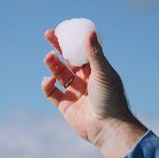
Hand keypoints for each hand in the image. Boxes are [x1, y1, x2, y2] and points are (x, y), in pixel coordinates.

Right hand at [41, 29, 146, 157]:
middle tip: (47, 35)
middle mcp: (84, 80)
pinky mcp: (65, 105)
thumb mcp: (103, 72)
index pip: (80, 51)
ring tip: (48, 57)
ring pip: (59, 74)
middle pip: (67, 60)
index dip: (71, 40)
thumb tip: (90, 32)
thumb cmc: (110, 98)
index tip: (62, 29)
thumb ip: (95, 53)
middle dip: (57, 48)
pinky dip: (47, 85)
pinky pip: (52, 93)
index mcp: (95, 70)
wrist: (108, 127)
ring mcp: (74, 92)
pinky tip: (48, 80)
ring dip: (52, 64)